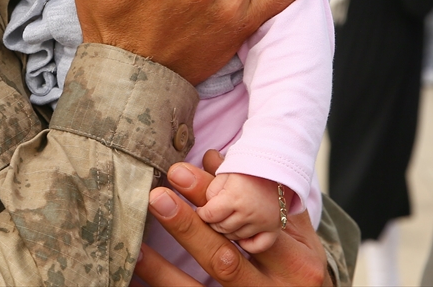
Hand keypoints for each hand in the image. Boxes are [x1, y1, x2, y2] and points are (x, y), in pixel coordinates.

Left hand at [134, 154, 330, 286]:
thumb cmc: (299, 268)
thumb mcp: (295, 234)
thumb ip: (260, 196)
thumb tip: (212, 159)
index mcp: (297, 264)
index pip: (250, 226)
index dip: (212, 199)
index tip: (179, 173)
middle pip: (224, 258)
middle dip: (189, 227)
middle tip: (157, 197)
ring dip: (163, 269)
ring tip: (136, 245)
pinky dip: (160, 286)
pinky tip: (133, 276)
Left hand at [200, 173, 281, 253]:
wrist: (275, 166)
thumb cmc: (245, 168)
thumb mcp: (223, 173)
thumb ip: (209, 191)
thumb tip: (204, 210)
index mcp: (234, 197)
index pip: (209, 215)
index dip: (202, 213)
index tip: (202, 209)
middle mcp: (249, 213)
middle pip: (222, 228)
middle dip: (214, 222)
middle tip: (215, 214)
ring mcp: (263, 222)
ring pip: (236, 237)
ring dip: (229, 230)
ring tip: (228, 218)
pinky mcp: (275, 228)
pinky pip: (258, 246)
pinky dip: (248, 243)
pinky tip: (242, 234)